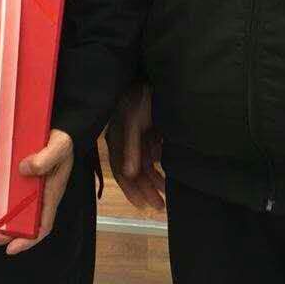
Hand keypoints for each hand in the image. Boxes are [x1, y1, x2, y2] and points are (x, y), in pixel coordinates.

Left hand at [0, 129, 73, 255]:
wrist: (60, 128)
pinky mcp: (15, 180)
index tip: (11, 248)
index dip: (28, 240)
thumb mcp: (59, 147)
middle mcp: (37, 197)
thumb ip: (46, 158)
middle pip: (20, 224)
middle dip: (1, 235)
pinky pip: (3, 197)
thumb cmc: (63, 140)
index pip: (42, 225)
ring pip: (9, 214)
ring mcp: (25, 189)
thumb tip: (25, 169)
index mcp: (50, 194)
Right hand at [105, 82, 163, 210]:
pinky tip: (166, 177)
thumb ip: (131, 146)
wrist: (148, 76)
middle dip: (146, 190)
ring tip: (166, 196)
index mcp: (117, 140)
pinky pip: (150, 156)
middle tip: (160, 207)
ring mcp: (136, 139)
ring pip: (144, 166)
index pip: (121, 172)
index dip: (131, 190)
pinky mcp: (146, 133)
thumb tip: (129, 173)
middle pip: (134, 173)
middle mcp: (124, 143)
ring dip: (154, 181)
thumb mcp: (135, 119)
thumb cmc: (138, 95)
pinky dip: (158, 168)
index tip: (143, 205)